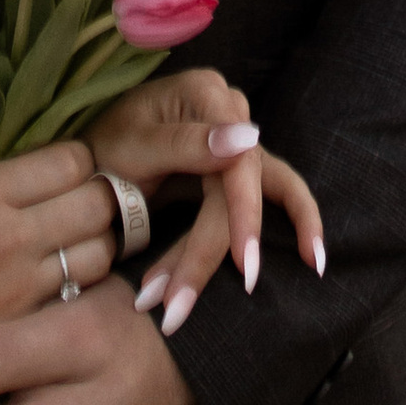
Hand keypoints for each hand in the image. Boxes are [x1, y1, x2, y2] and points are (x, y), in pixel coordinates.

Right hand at [0, 144, 118, 404]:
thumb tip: (38, 173)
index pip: (72, 159)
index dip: (76, 165)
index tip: (66, 175)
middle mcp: (12, 232)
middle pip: (98, 201)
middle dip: (99, 200)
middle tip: (83, 209)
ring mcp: (23, 283)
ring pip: (101, 250)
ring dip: (96, 244)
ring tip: (77, 246)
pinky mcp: (27, 326)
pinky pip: (81, 294)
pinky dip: (82, 286)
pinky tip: (64, 284)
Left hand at [89, 70, 324, 337]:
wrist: (94, 153)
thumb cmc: (108, 144)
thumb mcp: (135, 143)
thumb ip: (187, 142)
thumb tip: (249, 138)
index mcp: (206, 95)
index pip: (237, 163)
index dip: (242, 218)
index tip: (245, 270)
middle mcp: (232, 113)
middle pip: (243, 189)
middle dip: (209, 253)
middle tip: (176, 308)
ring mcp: (239, 140)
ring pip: (267, 196)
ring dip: (251, 249)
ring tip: (269, 286)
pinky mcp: (239, 169)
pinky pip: (271, 198)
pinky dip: (291, 227)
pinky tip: (310, 259)